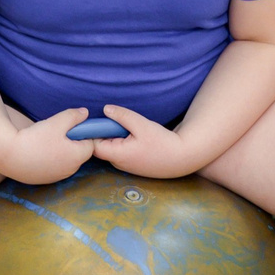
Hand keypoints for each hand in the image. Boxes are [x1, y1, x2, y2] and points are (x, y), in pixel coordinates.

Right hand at [0, 109, 97, 185]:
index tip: (70, 127)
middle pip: (79, 153)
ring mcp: (58, 177)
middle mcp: (71, 170)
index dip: (82, 133)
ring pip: (66, 160)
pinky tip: (38, 151)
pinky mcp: (46, 180)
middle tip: (56, 132)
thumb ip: (73, 116)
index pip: (90, 144)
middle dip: (72, 142)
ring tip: (45, 141)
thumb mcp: (57, 122)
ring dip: (61, 151)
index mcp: (77, 156)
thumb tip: (85, 113)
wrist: (10, 156)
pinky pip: (55, 167)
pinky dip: (51, 159)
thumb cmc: (36, 139)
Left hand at [88, 105, 202, 179]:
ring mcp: (125, 165)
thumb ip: (122, 116)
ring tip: (128, 127)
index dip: (92, 131)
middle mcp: (118, 163)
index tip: (99, 119)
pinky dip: (122, 141)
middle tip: (116, 120)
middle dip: (104, 132)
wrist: (181, 158)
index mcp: (118, 155)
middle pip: (100, 146)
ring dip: (114, 136)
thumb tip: (105, 109)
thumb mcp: (141, 124)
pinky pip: (120, 151)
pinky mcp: (132, 164)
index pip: (92, 145)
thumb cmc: (162, 142)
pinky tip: (134, 135)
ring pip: (111, 148)